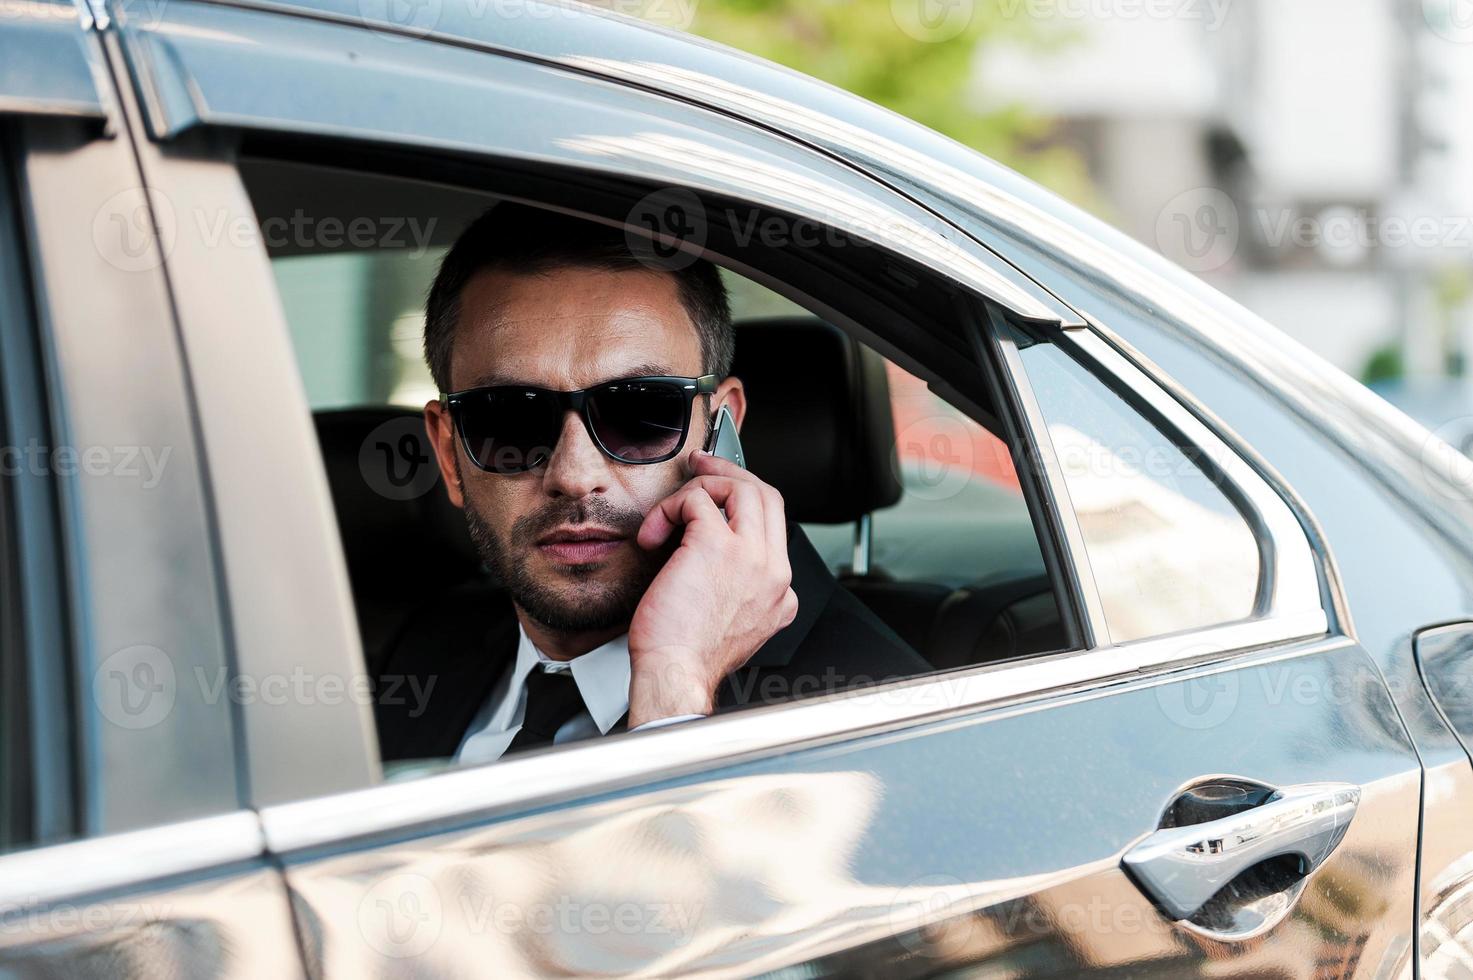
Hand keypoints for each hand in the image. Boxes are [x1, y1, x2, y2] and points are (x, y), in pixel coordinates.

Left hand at [626, 452, 797, 727]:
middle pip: (767, 496)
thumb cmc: (690, 657)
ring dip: (702, 486)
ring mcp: (750, 556)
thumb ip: (742, 595)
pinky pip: (698, 501)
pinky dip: (671, 508)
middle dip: (731, 473)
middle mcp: (773, 570)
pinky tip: (654, 533)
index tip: (719, 498)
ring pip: (741, 488)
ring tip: (672, 506)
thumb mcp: (735, 628)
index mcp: (780, 591)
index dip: (744, 504)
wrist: (677, 674)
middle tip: (701, 467)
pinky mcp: (716, 546)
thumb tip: (716, 566)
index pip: (775, 526)